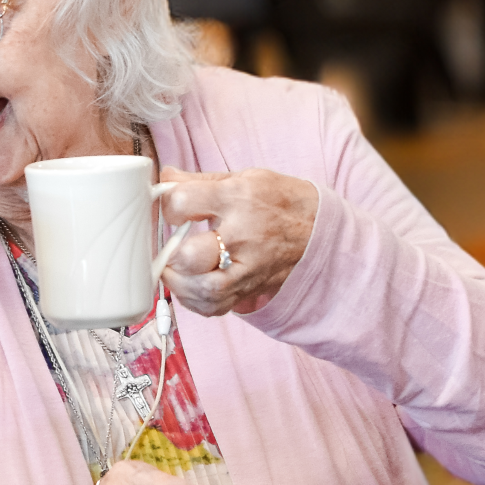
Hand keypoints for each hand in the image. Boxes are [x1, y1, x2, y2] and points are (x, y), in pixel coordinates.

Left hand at [155, 168, 317, 317]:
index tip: (173, 209)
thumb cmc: (278, 200)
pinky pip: (216, 307)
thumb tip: (165, 177)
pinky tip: (190, 287)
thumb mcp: (243, 178)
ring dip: (178, 283)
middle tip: (169, 248)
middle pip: (192, 254)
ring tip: (174, 271)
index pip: (183, 202)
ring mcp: (249, 266)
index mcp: (237, 198)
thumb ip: (198, 180)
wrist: (319, 227)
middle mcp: (243, 234)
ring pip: (204, 288)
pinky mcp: (252, 288)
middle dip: (171, 253)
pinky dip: (195, 302)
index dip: (168, 205)